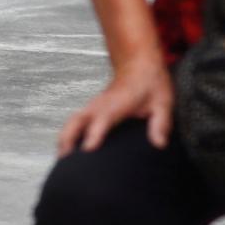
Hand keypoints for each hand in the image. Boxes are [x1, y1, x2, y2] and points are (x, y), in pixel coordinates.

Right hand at [57, 56, 173, 154]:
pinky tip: (68, 152)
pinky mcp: (92, 109)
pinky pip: (75, 122)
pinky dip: (68, 135)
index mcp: (117, 103)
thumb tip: (159, 144)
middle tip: (65, 163)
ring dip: (64, 139)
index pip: (102, 120)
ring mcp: (94, 106)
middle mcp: (100, 104)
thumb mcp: (162, 101)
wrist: (139, 62)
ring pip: (72, 122)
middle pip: (77, 121)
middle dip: (68, 140)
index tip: (87, 150)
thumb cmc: (149, 82)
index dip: (94, 134)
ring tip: (62, 163)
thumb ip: (160, 123)